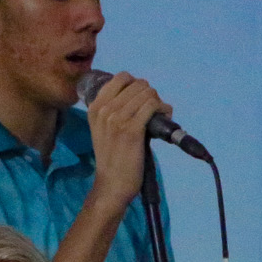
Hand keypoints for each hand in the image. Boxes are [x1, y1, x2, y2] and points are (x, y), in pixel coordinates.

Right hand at [83, 71, 167, 213]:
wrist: (112, 183)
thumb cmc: (111, 157)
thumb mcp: (102, 128)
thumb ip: (113, 110)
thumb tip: (140, 94)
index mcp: (95, 107)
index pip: (121, 78)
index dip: (137, 85)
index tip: (142, 98)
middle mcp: (104, 110)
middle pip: (138, 84)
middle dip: (150, 94)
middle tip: (154, 109)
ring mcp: (117, 118)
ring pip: (147, 93)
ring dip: (159, 102)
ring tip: (161, 114)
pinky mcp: (132, 129)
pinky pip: (152, 105)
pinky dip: (163, 109)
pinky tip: (165, 116)